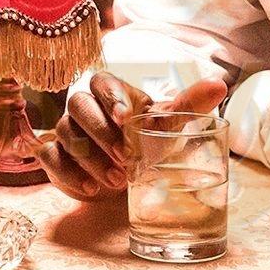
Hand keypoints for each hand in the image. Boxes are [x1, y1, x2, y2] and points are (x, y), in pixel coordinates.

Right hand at [37, 74, 226, 200]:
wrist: (125, 171)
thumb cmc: (146, 140)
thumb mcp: (167, 125)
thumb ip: (189, 105)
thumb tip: (220, 85)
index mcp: (111, 92)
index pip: (102, 82)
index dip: (110, 98)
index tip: (126, 119)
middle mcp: (85, 106)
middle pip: (79, 106)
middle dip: (100, 132)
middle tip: (124, 157)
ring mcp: (66, 130)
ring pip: (66, 134)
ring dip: (90, 158)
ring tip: (115, 180)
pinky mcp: (55, 155)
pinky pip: (50, 157)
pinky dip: (69, 173)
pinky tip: (90, 188)